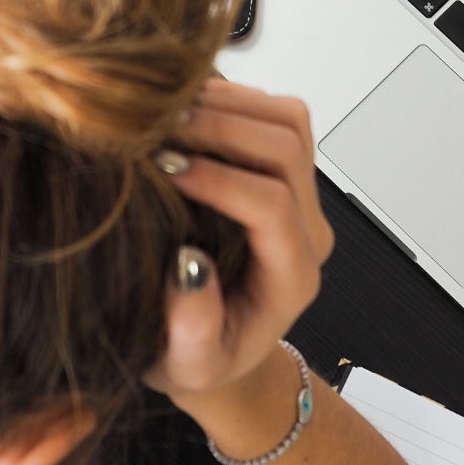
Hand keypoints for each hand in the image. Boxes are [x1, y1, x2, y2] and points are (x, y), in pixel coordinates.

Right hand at [144, 80, 334, 409]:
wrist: (218, 348)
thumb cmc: (199, 359)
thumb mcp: (188, 365)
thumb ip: (193, 329)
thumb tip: (188, 266)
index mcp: (291, 277)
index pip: (272, 206)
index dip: (219, 179)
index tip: (163, 169)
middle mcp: (307, 230)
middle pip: (287, 149)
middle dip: (221, 128)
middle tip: (157, 129)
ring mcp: (300, 196)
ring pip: (288, 120)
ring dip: (228, 105)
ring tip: (165, 113)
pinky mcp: (283, 171)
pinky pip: (274, 114)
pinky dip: (230, 99)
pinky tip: (180, 110)